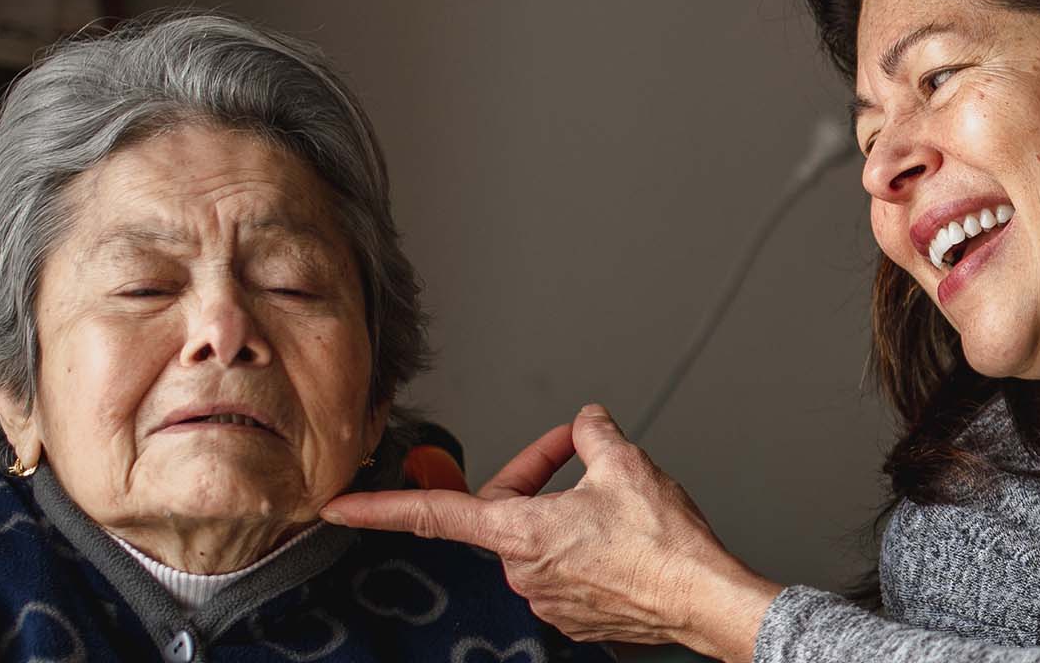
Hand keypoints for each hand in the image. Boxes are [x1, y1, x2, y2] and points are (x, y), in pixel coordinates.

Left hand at [321, 405, 782, 661]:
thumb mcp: (626, 464)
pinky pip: (563, 568)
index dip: (378, 508)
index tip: (336, 510)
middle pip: (504, 511)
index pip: (432, 514)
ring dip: (562, 511)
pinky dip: (582, 544)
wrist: (704, 601)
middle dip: (534, 476)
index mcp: (519, 532)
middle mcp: (523, 572)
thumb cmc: (665, 545)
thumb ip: (593, 434)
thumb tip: (587, 423)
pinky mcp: (575, 616)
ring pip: (537, 539)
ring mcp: (548, 599)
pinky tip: (620, 536)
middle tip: (576, 451)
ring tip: (614, 499)